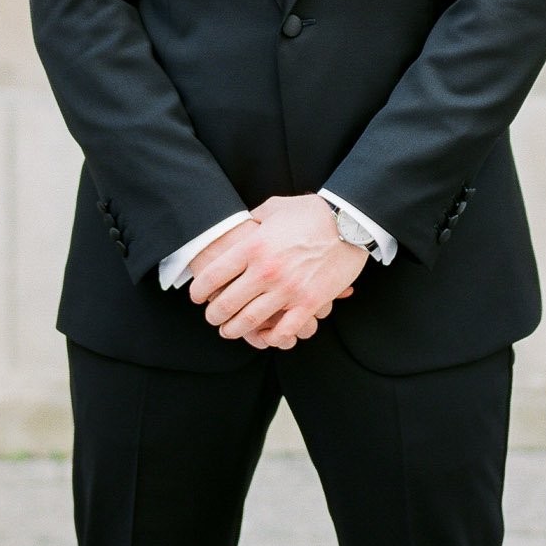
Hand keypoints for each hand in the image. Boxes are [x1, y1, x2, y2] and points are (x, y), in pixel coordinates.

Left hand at [189, 194, 366, 349]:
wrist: (349, 223)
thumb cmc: (312, 212)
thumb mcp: (275, 207)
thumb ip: (254, 218)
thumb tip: (243, 225)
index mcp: (254, 246)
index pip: (214, 275)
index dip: (199, 290)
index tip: (196, 296)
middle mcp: (266, 271)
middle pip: (227, 303)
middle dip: (214, 315)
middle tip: (212, 317)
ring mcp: (288, 289)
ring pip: (250, 321)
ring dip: (235, 330)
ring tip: (230, 331)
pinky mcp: (309, 303)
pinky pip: (284, 331)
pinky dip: (271, 338)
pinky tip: (265, 337)